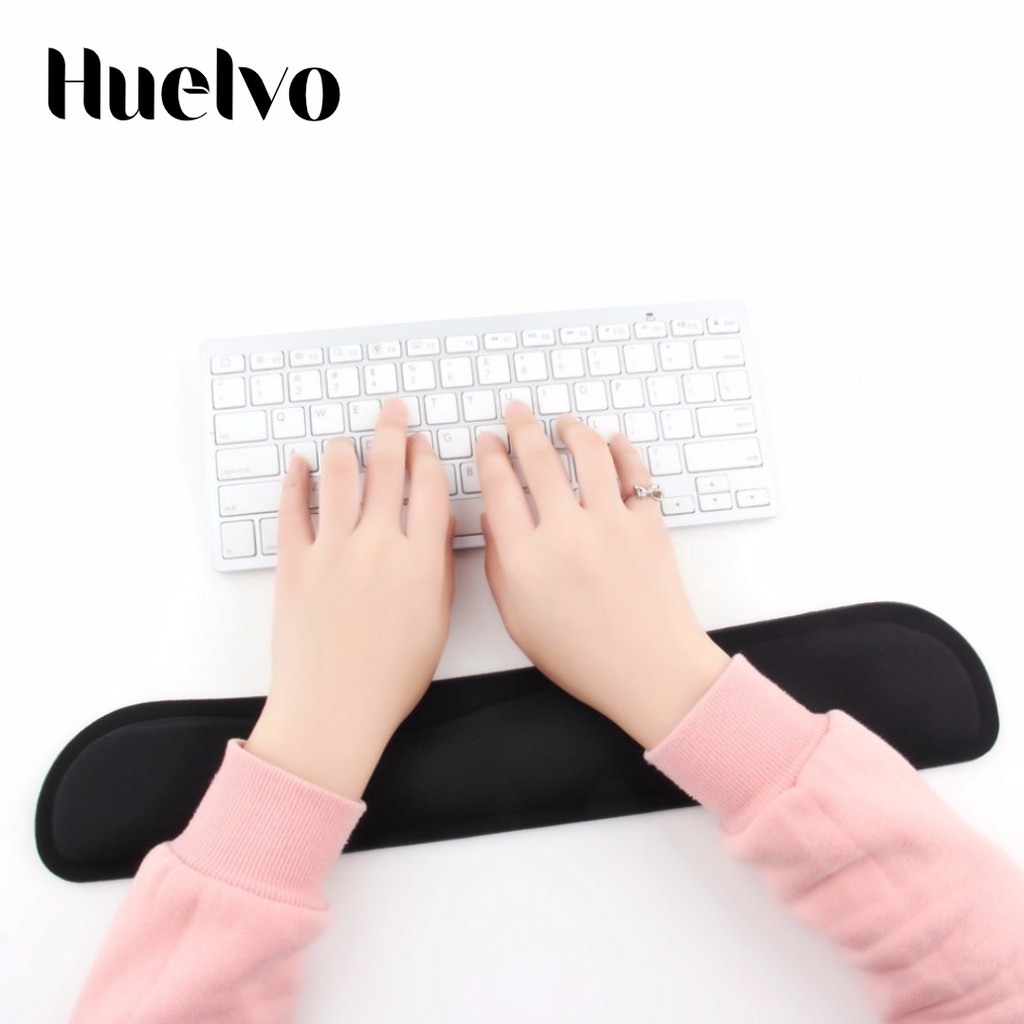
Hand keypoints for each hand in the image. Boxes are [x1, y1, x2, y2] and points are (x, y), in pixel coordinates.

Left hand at [246, 398, 453, 799]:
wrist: (333, 709)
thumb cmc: (391, 678)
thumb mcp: (435, 622)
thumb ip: (438, 567)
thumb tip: (438, 525)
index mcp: (418, 560)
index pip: (428, 489)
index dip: (427, 459)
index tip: (424, 445)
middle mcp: (376, 545)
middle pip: (386, 470)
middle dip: (392, 432)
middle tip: (392, 409)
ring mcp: (331, 551)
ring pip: (340, 480)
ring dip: (345, 450)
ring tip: (347, 436)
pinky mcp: (294, 564)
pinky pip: (292, 511)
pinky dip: (295, 483)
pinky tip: (298, 466)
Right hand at [476, 401, 730, 749]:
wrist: (652, 671)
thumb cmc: (585, 657)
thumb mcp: (521, 622)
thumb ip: (498, 569)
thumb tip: (492, 523)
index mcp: (525, 558)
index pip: (498, 487)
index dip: (489, 457)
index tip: (488, 443)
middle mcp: (565, 531)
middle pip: (537, 460)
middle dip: (521, 428)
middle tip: (516, 412)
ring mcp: (610, 523)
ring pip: (588, 453)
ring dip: (572, 430)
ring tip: (564, 423)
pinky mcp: (648, 524)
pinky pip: (635, 473)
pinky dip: (623, 451)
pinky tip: (614, 442)